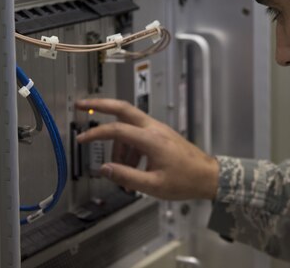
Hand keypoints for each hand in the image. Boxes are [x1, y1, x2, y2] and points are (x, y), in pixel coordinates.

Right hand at [75, 98, 218, 200]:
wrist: (208, 176)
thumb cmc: (184, 181)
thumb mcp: (153, 185)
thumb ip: (127, 176)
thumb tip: (104, 169)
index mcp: (151, 139)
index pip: (117, 129)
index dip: (96, 133)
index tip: (81, 139)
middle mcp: (154, 128)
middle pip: (123, 108)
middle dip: (100, 104)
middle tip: (81, 104)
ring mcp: (158, 129)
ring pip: (129, 125)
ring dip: (118, 143)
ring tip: (119, 169)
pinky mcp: (161, 134)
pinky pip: (137, 134)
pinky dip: (129, 147)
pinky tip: (131, 166)